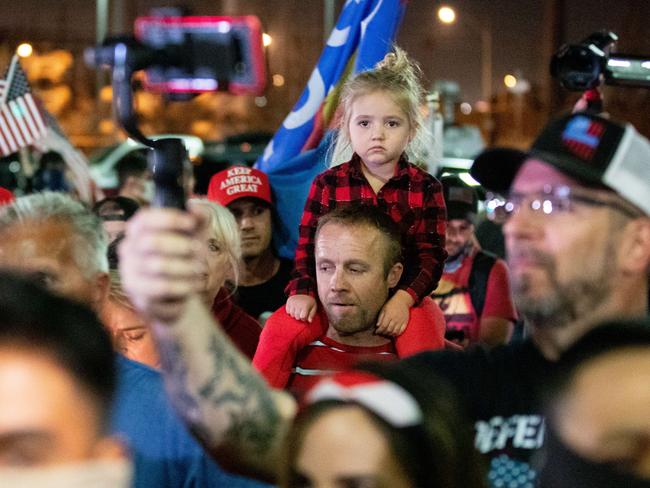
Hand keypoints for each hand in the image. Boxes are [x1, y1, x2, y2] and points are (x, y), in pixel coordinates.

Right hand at [119, 207, 205, 322]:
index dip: (169, 218)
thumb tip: (195, 208)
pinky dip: (184, 285)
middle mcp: (128, 250)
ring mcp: (130, 274)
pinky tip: (194, 284)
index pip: (145, 218)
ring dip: (187, 267)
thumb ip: (198, 218)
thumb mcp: (195, 235)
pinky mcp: (138, 296)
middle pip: (152, 242)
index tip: (191, 223)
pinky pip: (163, 288)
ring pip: (158, 266)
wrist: (180, 294)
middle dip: (183, 246)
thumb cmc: (184, 257)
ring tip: (199, 269)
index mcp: (138, 230)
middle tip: (201, 252)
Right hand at [286, 294, 316, 321]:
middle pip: (296, 317)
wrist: (304, 292)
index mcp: (305, 305)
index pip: (302, 317)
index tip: (305, 315)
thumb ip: (312, 315)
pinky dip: (290, 311)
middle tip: (301, 313)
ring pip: (292, 314)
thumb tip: (309, 321)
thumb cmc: (309, 302)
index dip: (304, 318)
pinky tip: (294, 309)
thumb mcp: (314, 307)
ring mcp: (293, 302)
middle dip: (299, 316)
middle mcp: (298, 304)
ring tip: (298, 311)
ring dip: (295, 314)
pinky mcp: (289, 301)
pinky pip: (287, 311)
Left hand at [376, 290, 413, 336]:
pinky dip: (396, 334)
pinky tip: (393, 334)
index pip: (383, 326)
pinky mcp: (405, 322)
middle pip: (389, 330)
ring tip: (386, 333)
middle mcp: (395, 319)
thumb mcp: (384, 309)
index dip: (379, 330)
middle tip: (381, 333)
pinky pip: (401, 331)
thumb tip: (377, 326)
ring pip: (395, 332)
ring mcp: (401, 321)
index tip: (376, 332)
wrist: (402, 300)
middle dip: (383, 333)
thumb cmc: (391, 304)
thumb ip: (380, 317)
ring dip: (389, 334)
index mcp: (389, 315)